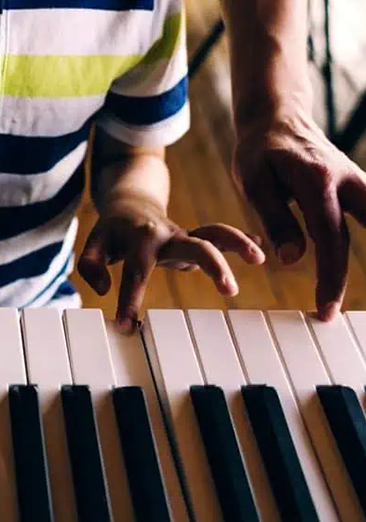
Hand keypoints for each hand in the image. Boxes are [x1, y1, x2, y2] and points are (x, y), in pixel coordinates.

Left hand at [78, 194, 264, 331]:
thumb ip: (90, 265)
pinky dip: (242, 238)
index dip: (130, 300)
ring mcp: (184, 236)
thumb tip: (104, 290)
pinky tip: (262, 247)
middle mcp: (167, 235)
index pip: (136, 272)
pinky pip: (220, 235)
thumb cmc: (112, 230)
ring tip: (259, 258)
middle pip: (195, 245)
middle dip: (214, 265)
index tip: (126, 327)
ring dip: (238, 243)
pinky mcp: (194, 239)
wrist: (130, 204)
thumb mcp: (94, 243)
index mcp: (140, 238)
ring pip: (215, 233)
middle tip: (230, 291)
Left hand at [233, 108, 365, 319]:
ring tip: (343, 295)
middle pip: (355, 236)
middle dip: (345, 277)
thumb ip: (275, 218)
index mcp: (317, 179)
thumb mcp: (254, 181)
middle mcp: (345, 179)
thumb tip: (291, 260)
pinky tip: (351, 266)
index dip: (330, 276)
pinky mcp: (356, 184)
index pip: (329, 237)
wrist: (277, 118)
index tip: (323, 307)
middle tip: (330, 314)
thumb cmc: (260, 151)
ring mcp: (355, 180)